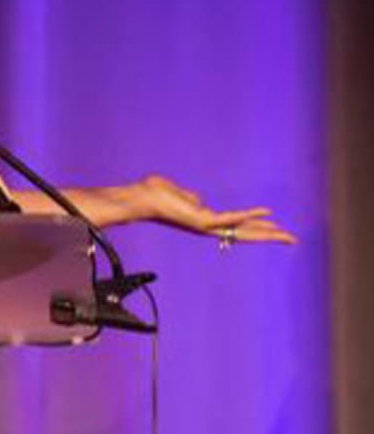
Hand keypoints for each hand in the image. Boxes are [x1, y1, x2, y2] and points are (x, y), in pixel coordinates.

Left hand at [110, 174, 296, 243]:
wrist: (141, 199)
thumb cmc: (155, 194)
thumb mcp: (180, 195)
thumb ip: (193, 199)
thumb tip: (198, 201)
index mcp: (205, 221)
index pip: (237, 226)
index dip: (256, 227)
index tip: (274, 227)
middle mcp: (209, 227)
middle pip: (246, 232)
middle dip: (270, 235)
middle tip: (292, 239)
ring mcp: (207, 225)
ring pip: (244, 229)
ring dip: (268, 231)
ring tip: (288, 236)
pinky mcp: (203, 219)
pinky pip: (232, 217)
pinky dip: (250, 214)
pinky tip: (269, 213)